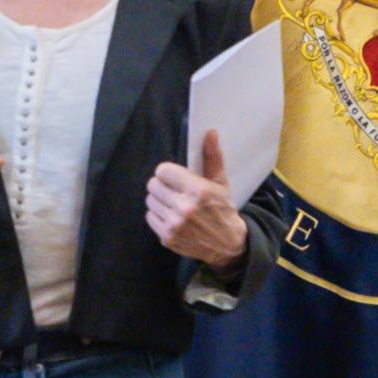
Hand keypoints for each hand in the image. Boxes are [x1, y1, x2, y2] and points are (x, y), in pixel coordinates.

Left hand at [147, 131, 249, 265]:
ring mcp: (174, 225)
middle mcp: (184, 208)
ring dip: (159, 200)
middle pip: (153, 185)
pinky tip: (172, 216)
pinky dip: (158, 215)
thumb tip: (210, 132)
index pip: (163, 171)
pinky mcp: (167, 238)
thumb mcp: (220, 182)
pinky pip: (150, 217)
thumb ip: (212, 157)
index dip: (169, 173)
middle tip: (174, 190)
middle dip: (163, 185)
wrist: (227, 245)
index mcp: (198, 191)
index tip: (176, 177)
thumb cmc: (223, 209)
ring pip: (150, 200)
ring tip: (173, 203)